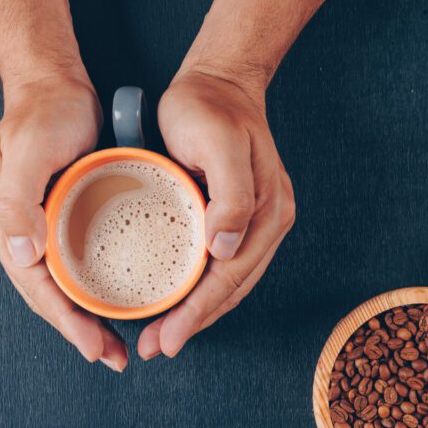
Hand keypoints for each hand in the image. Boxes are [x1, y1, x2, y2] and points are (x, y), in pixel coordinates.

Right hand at [0, 74, 128, 370]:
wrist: (53, 82)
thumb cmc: (44, 112)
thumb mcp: (29, 151)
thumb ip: (16, 201)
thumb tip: (22, 254)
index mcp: (5, 222)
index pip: (36, 287)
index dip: (66, 322)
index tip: (96, 348)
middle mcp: (19, 230)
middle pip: (49, 294)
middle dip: (80, 331)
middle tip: (115, 358)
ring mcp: (39, 225)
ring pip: (63, 285)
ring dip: (87, 317)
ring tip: (115, 344)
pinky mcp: (62, 215)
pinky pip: (76, 263)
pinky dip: (94, 287)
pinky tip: (116, 299)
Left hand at [137, 68, 295, 358]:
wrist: (219, 80)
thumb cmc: (208, 107)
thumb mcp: (218, 143)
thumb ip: (231, 196)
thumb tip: (226, 250)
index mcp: (268, 211)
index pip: (230, 276)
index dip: (197, 311)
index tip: (167, 336)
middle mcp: (270, 222)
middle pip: (232, 288)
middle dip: (195, 322)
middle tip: (157, 347)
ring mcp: (260, 222)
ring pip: (231, 283)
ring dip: (199, 313)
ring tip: (164, 336)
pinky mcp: (243, 218)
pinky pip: (226, 267)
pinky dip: (203, 290)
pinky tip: (181, 302)